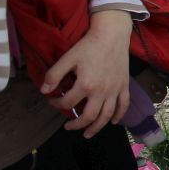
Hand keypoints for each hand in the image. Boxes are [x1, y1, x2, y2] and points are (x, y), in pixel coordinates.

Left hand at [42, 10, 131, 137]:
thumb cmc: (89, 46)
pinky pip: (123, 105)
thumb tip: (44, 91)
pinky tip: (113, 122)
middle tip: (68, 127)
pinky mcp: (124, 86)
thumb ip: (54, 75)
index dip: (56, 103)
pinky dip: (119, 116)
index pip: (68, 102)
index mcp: (86, 85)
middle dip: (76, 125)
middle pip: (89, 116)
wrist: (112, 35)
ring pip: (106, 115)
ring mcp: (114, 90)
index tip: (51, 100)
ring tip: (88, 133)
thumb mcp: (68, 58)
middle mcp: (101, 92)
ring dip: (97, 127)